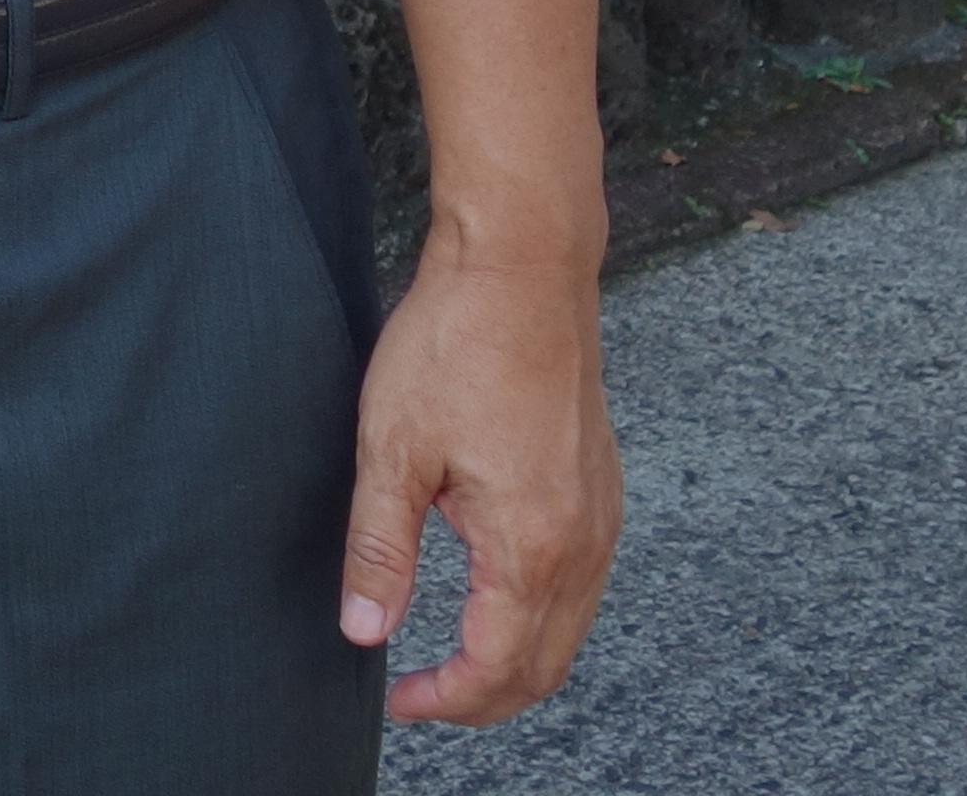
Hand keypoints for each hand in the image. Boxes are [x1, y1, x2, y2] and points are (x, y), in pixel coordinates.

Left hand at [338, 223, 621, 723]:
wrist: (521, 266)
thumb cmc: (456, 344)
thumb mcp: (392, 450)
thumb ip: (380, 550)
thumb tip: (364, 632)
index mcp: (532, 545)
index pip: (498, 668)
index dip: (446, 700)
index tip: (397, 699)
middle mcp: (584, 542)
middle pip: (545, 666)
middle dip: (483, 697)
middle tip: (421, 693)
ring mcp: (602, 514)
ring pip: (569, 628)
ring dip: (515, 659)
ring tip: (451, 657)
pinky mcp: (602, 486)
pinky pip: (583, 583)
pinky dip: (541, 613)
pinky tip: (496, 593)